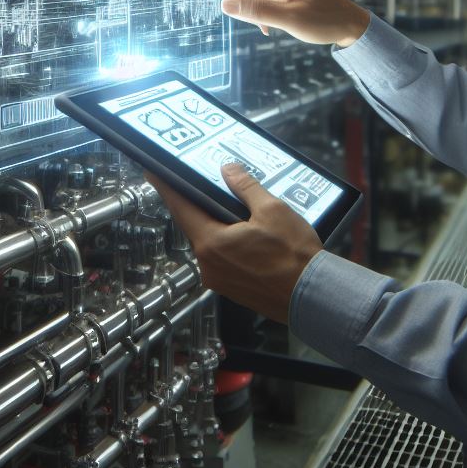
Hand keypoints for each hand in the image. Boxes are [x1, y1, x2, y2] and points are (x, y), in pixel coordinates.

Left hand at [145, 163, 321, 323]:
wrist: (312, 297)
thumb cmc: (293, 256)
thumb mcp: (272, 210)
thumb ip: (245, 188)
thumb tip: (228, 170)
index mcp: (211, 243)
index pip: (181, 208)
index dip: (167, 187)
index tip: (154, 172)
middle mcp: (209, 265)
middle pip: (195, 225)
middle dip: (199, 203)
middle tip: (202, 182)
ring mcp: (219, 279)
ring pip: (211, 241)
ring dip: (218, 223)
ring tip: (234, 205)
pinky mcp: (232, 288)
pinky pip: (223, 257)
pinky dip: (228, 241)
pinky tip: (246, 231)